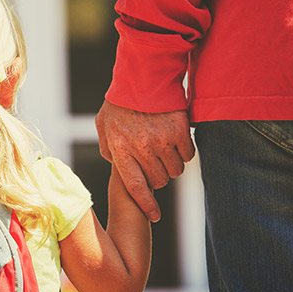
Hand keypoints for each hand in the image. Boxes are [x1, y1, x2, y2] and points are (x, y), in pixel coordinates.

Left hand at [95, 100, 194, 221]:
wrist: (143, 74)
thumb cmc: (121, 101)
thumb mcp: (104, 124)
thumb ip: (107, 147)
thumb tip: (114, 164)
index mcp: (121, 149)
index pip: (135, 187)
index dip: (146, 205)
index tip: (155, 216)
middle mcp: (141, 148)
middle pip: (158, 181)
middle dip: (158, 177)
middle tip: (156, 163)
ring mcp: (162, 140)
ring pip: (175, 170)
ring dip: (172, 164)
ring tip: (165, 149)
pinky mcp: (180, 131)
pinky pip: (189, 155)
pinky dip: (185, 152)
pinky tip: (177, 140)